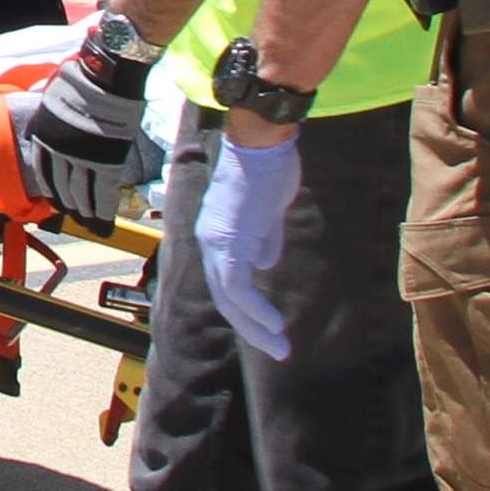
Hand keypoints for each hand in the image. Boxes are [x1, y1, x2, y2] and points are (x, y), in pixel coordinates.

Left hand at [21, 53, 146, 227]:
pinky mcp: (106, 161)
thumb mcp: (51, 97)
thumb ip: (46, 115)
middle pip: (61, 187)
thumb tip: (36, 118)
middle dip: (69, 206)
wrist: (105, 75)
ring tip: (90, 225)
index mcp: (45, 135)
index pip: (44, 172)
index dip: (52, 191)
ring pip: (81, 194)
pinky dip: (104, 211)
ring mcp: (82, 158)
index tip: (57, 202)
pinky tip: (105, 224)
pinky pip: (103, 193)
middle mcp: (59, 150)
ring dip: (86, 213)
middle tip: (76, 218)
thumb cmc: (81, 79)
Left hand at [195, 135, 301, 361]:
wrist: (261, 141)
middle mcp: (209, 242)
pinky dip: (255, 310)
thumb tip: (266, 263)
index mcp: (217, 235)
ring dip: (255, 327)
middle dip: (251, 328)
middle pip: (224, 298)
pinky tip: (274, 325)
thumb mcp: (267, 211)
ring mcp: (216, 243)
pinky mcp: (229, 242)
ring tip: (279, 346)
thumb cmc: (267, 167)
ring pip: (229, 299)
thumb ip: (265, 238)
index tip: (270, 328)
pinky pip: (238, 287)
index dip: (247, 308)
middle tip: (276, 349)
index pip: (226, 282)